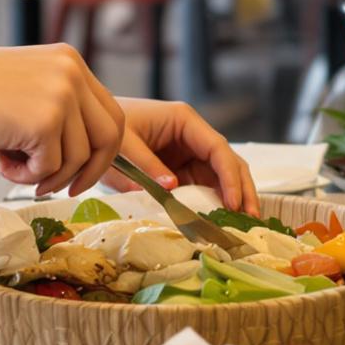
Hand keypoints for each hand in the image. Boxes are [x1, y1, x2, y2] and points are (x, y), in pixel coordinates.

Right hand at [0, 45, 126, 197]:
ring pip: (78, 158)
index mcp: (69, 60)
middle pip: (109, 135)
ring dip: (47, 175)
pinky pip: (50, 167)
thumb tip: (83, 153)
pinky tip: (0, 160)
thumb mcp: (24, 85)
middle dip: (91, 171)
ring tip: (12, 168)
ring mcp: (62, 96)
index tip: (84, 172)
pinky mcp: (45, 122)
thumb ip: (56, 105)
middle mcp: (72, 73)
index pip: (109, 112)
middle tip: (66, 190)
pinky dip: (26, 176)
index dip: (102, 149)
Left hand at [111, 99, 256, 212]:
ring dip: (233, 197)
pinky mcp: (182, 168)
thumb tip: (172, 188)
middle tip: (250, 217)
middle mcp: (193, 135)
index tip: (234, 202)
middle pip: (228, 161)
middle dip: (242, 188)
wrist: (94, 127)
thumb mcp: (124, 146)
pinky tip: (221, 220)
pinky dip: (214, 202)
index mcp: (184, 120)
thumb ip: (147, 165)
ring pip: (221, 175)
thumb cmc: (109, 130)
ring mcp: (190, 152)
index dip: (229, 176)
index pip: (217, 147)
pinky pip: (204, 185)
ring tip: (243, 223)